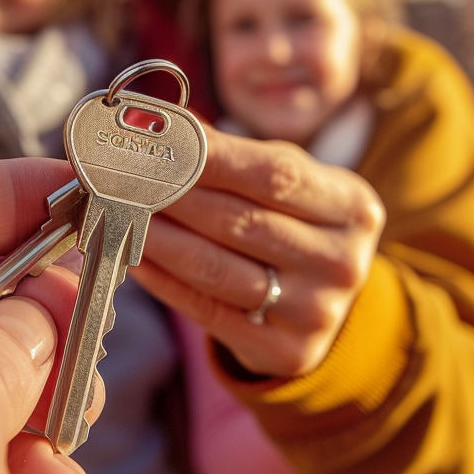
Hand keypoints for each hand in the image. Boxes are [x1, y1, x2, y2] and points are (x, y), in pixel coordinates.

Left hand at [133, 128, 383, 376]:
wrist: (324, 300)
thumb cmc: (297, 222)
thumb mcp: (289, 179)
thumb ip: (232, 152)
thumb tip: (163, 122)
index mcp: (352, 207)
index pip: (274, 176)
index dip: (211, 159)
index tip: (159, 142)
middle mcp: (342, 262)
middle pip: (240, 222)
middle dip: (172, 196)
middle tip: (122, 176)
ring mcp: (316, 312)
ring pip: (217, 269)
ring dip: (158, 239)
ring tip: (120, 214)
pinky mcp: (285, 351)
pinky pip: (208, 310)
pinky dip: (164, 282)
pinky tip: (135, 258)